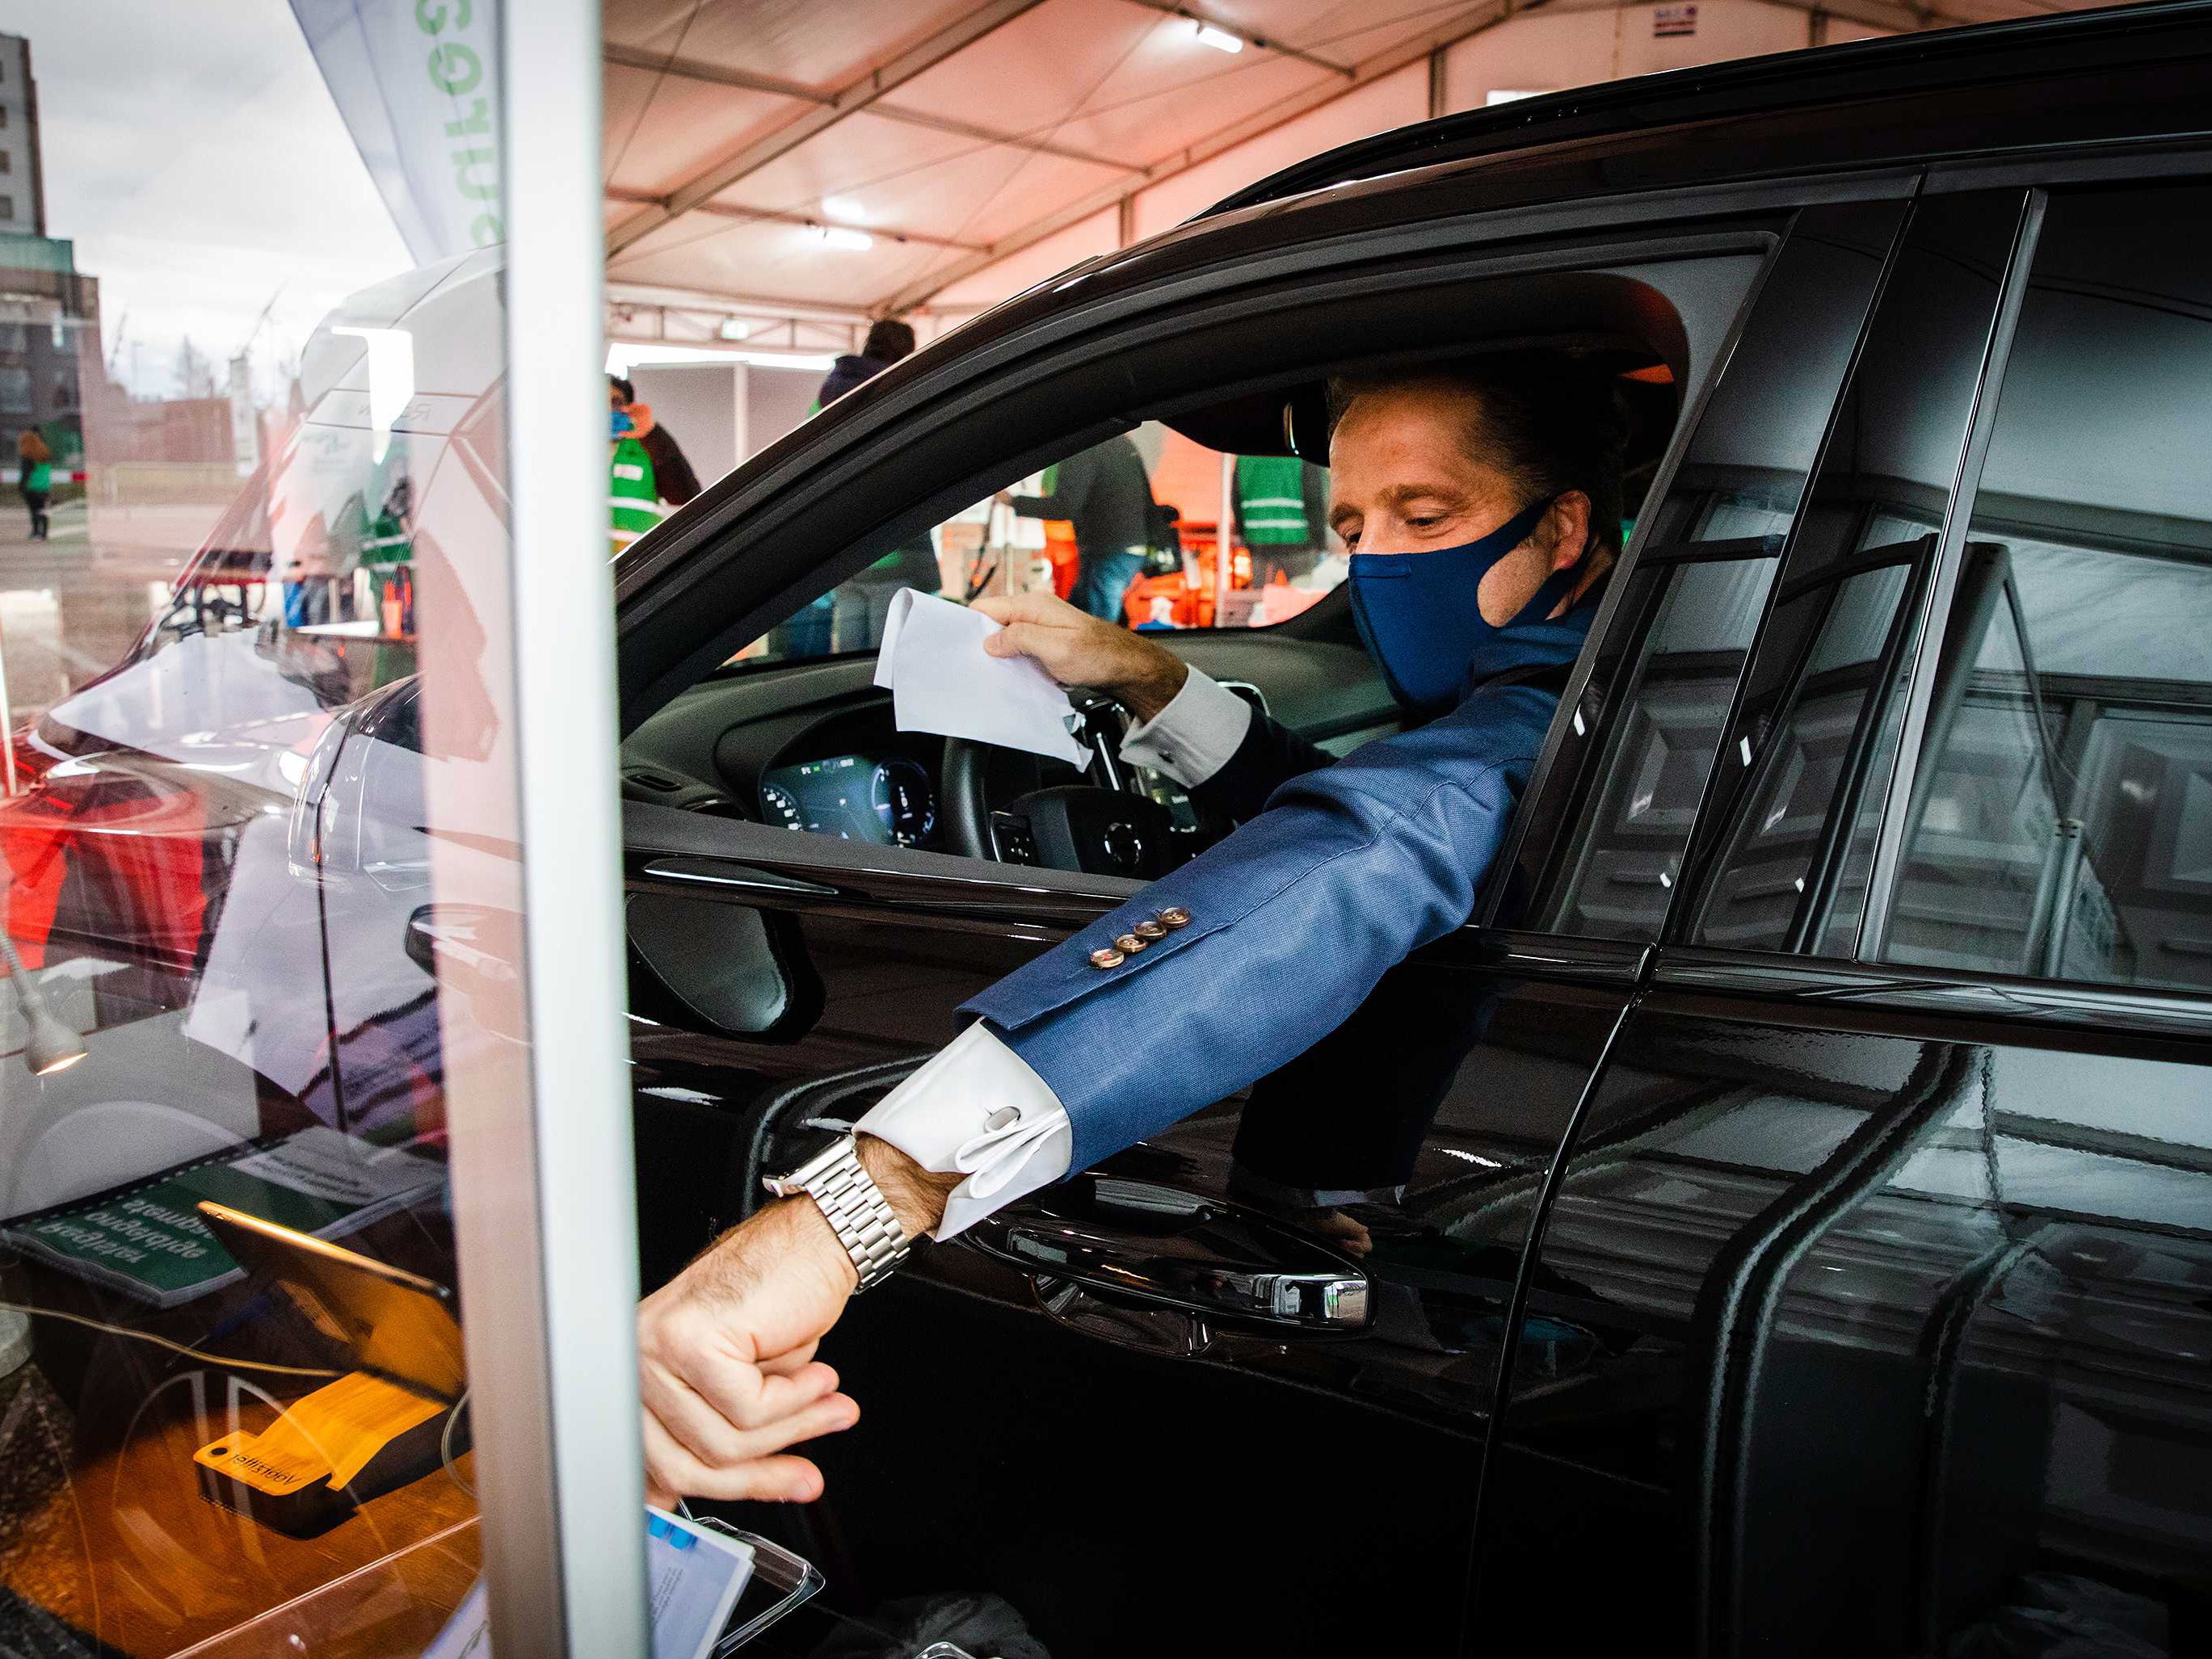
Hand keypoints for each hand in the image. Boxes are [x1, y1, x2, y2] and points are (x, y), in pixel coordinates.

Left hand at [636, 1136, 959, 1505]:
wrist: (817, 1239)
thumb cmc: (781, 1298)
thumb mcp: (743, 1384)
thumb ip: (717, 1433)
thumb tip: (682, 1500)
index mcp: (638, 1371)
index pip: (655, 1463)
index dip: (708, 1494)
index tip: (744, 1502)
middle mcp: (635, 1358)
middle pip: (686, 1463)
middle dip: (759, 1476)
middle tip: (806, 1477)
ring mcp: (657, 1347)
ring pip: (723, 1441)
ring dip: (792, 1429)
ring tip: (828, 1406)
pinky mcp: (693, 1340)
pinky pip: (751, 1409)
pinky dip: (797, 1399)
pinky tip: (817, 1375)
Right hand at [973, 590, 1187, 720]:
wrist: (1127, 668)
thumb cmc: (1099, 656)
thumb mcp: (1055, 647)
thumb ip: (1019, 639)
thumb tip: (990, 641)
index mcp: (1033, 605)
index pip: (986, 607)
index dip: (970, 626)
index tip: (961, 647)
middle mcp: (1034, 612)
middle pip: (994, 623)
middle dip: (984, 643)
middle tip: (977, 666)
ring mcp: (1041, 627)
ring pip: (1006, 639)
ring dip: (1000, 655)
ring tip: (995, 673)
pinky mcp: (1046, 643)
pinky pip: (1021, 650)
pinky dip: (1015, 662)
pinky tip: (1014, 675)